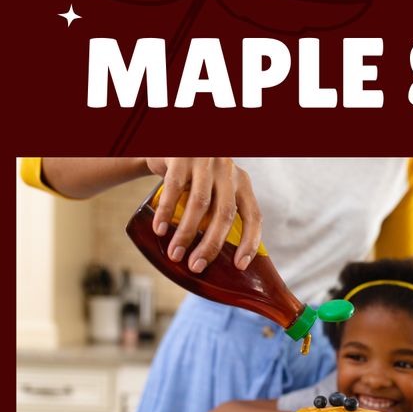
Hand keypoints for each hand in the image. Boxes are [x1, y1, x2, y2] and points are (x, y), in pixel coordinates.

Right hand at [144, 158, 261, 273]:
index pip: (253, 215)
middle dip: (211, 244)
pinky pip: (174, 188)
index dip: (250, 241)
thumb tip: (213, 258)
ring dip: (187, 233)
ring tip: (175, 254)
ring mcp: (206, 163)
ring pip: (200, 203)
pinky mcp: (182, 157)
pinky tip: (160, 230)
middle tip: (196, 266)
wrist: (172, 145)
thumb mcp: (214, 190)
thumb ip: (217, 214)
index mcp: (241, 183)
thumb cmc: (195, 179)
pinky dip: (167, 212)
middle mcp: (228, 172)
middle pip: (225, 213)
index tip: (240, 265)